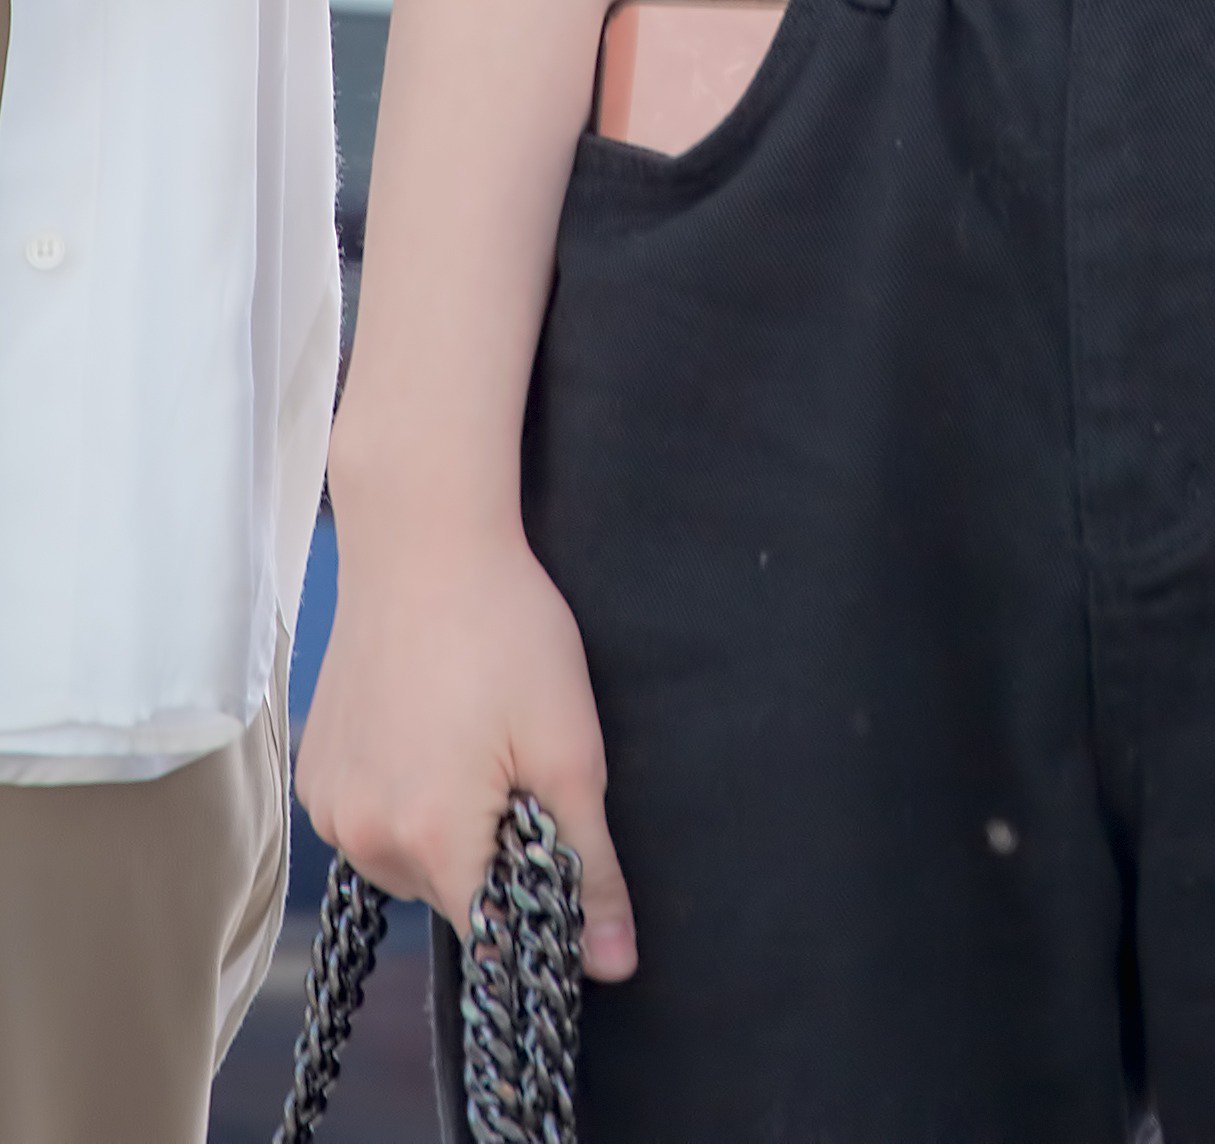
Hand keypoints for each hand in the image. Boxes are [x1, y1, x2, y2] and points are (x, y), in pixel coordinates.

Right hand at [296, 512, 639, 981]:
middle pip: (447, 891)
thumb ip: (589, 865)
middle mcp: (362, 838)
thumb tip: (612, 964)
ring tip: (468, 732)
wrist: (423, 541)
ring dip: (442, 823)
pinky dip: (402, 793)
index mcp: (429, 840)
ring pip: (405, 858)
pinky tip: (427, 725)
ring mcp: (328, 804)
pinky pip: (369, 817)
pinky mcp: (312, 770)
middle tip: (514, 757)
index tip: (550, 834)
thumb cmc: (506, 632)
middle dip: (489, 848)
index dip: (532, 895)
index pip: (490, 928)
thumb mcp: (570, 749)